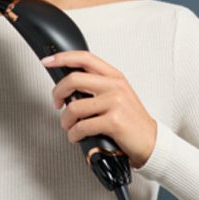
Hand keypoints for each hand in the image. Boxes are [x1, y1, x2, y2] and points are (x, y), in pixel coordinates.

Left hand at [41, 51, 156, 168]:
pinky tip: (77, 137)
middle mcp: (115, 86)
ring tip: (70, 127)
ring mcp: (115, 103)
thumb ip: (97, 87)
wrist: (150, 142)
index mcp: (114, 77)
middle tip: (56, 103)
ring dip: (66, 121)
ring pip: (74, 107)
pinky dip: (74, 134)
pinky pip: (82, 126)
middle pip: (73, 79)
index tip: (48, 61)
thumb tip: (69, 88)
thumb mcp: (117, 96)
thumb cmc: (132, 121)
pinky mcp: (114, 121)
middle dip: (57, 93)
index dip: (63, 57)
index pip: (85, 58)